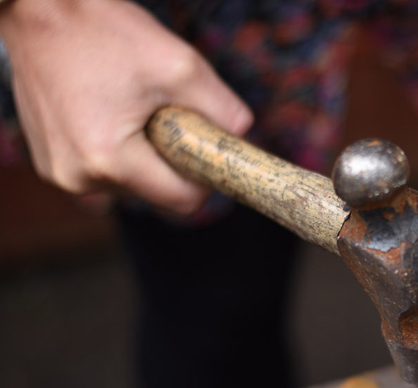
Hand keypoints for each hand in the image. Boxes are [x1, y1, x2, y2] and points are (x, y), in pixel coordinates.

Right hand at [0, 0, 251, 214]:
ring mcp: (60, 172)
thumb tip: (244, 135)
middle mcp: (79, 177)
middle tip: (160, 110)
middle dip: (170, 158)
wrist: (37, 8)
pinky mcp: (50, 163)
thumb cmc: (106, 33)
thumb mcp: (180, 66)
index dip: (204, 176)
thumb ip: (222, 108)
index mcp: (110, 160)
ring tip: (127, 105)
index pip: (183, 201)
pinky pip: (103, 170)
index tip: (205, 144)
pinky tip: (106, 110)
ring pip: (131, 183)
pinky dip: (116, 148)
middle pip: (157, 193)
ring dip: (142, 152)